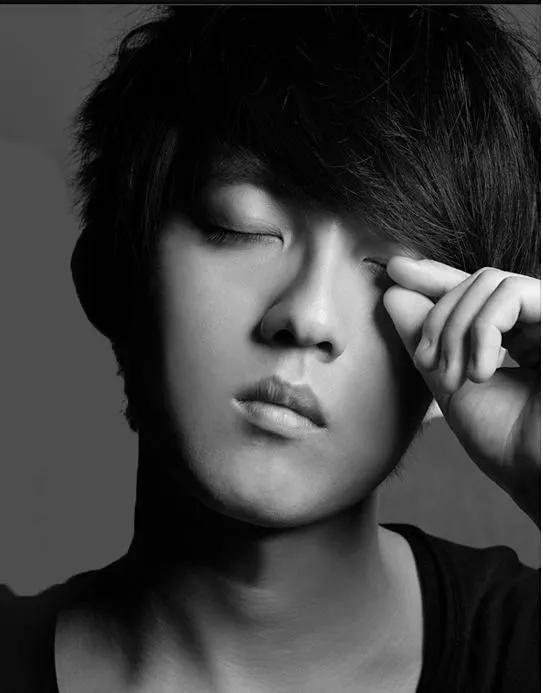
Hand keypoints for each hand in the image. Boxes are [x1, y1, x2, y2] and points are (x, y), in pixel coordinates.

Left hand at [383, 257, 539, 525]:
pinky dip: (482, 330)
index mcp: (516, 336)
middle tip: (428, 363)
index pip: (473, 291)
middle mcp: (538, 324)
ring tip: (452, 377)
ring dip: (456, 328)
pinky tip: (480, 372)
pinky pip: (512, 294)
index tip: (395, 270)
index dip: (435, 275)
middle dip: (439, 318)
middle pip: (476, 281)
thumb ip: (426, 339)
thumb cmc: (503, 442)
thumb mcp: (449, 382)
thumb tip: (393, 293)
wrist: (538, 479)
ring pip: (490, 282)